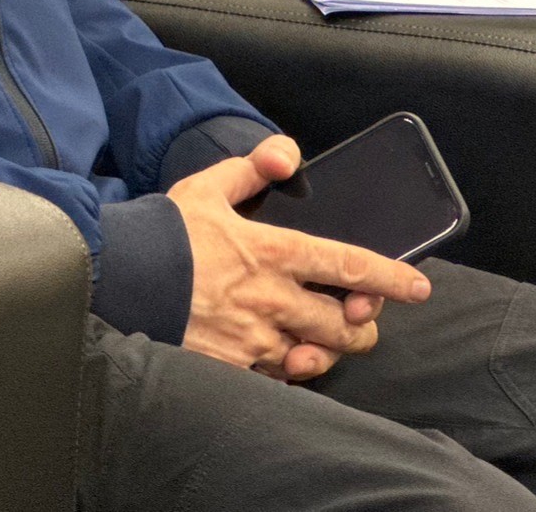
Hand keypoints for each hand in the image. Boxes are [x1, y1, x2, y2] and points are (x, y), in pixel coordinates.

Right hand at [166, 135, 431, 381]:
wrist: (117, 280)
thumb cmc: (165, 233)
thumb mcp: (208, 187)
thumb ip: (253, 167)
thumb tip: (288, 156)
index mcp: (273, 252)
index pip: (348, 265)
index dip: (391, 278)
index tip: (419, 287)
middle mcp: (272, 301)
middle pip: (344, 325)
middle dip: (365, 326)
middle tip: (365, 320)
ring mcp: (252, 341)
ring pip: (316, 357)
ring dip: (330, 350)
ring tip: (327, 341)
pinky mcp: (231, 369)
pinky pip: (277, 379)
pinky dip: (289, 370)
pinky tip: (286, 358)